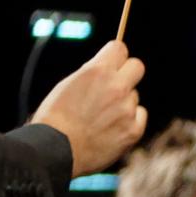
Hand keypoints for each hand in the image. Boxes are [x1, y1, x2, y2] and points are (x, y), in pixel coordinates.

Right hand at [32, 39, 147, 175]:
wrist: (56, 148)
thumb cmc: (56, 117)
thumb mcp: (69, 84)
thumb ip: (92, 74)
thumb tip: (108, 68)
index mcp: (97, 72)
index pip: (119, 48)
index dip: (115, 55)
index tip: (112, 62)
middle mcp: (117, 87)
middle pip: (137, 66)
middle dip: (127, 72)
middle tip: (116, 84)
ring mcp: (127, 109)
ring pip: (134, 96)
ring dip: (123, 102)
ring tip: (101, 117)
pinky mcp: (134, 130)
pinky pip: (140, 116)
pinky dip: (130, 120)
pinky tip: (111, 128)